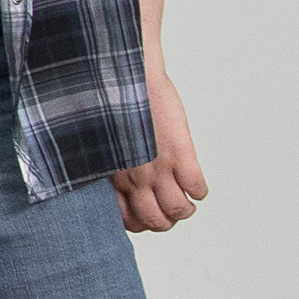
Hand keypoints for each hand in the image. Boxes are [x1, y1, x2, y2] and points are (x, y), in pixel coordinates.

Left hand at [110, 63, 207, 232]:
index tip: (146, 212)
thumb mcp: (98, 142)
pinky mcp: (180, 154)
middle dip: (166, 220)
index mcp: (112, 178)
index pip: (129, 221)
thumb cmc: (108, 104)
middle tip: (171, 208)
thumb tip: (115, 178)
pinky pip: (197, 188)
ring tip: (188, 200)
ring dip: (186, 210)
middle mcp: (134, 180)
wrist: (126, 75)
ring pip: (179, 211)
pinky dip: (200, 191)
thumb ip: (107, 164)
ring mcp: (158, 169)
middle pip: (155, 222)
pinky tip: (196, 182)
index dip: (141, 222)